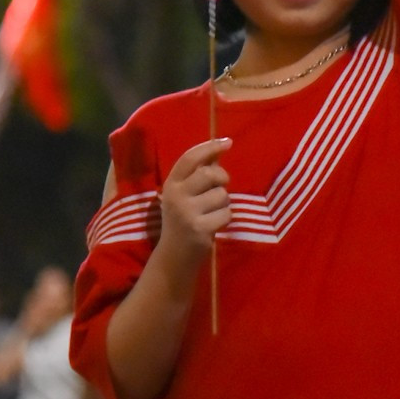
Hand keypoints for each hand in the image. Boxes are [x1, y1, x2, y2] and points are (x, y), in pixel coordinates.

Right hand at [158, 138, 232, 260]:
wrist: (174, 256)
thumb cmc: (184, 220)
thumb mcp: (184, 195)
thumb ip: (198, 174)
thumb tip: (220, 149)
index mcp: (171, 184)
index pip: (189, 158)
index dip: (209, 147)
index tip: (228, 142)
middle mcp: (175, 196)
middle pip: (210, 173)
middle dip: (222, 178)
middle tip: (220, 187)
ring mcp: (186, 212)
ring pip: (222, 194)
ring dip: (223, 203)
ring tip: (211, 213)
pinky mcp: (199, 228)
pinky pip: (226, 213)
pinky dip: (225, 218)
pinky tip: (213, 225)